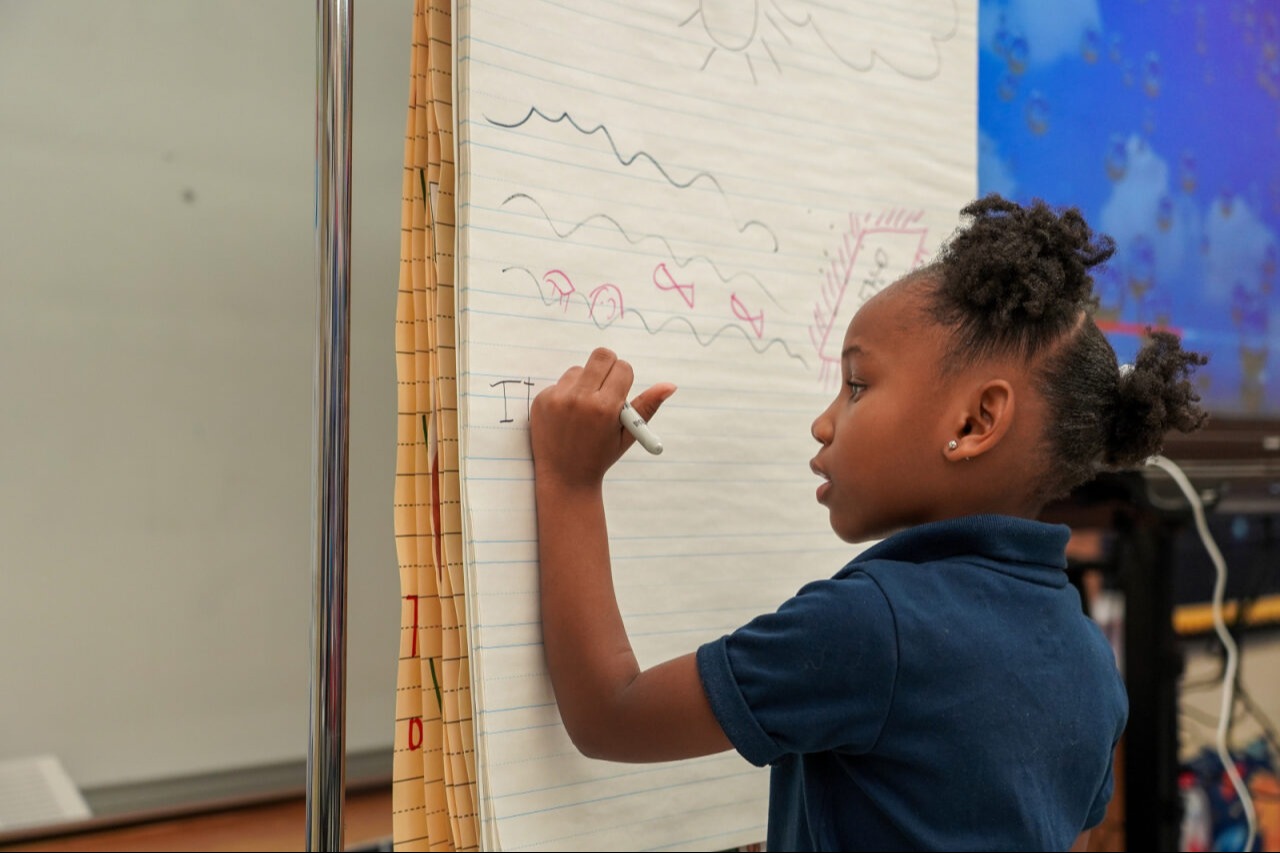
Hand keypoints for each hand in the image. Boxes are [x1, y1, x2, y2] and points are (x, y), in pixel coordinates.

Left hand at [530, 347, 675, 489]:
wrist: (563, 478)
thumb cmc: (600, 456)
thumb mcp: (627, 435)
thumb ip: (647, 407)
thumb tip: (670, 386)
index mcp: (605, 408)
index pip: (622, 368)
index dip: (624, 376)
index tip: (620, 388)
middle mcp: (581, 399)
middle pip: (601, 356)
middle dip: (607, 365)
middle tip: (606, 382)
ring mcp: (558, 398)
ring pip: (579, 369)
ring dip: (585, 382)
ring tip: (584, 410)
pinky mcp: (542, 400)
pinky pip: (560, 383)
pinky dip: (567, 393)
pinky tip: (566, 416)